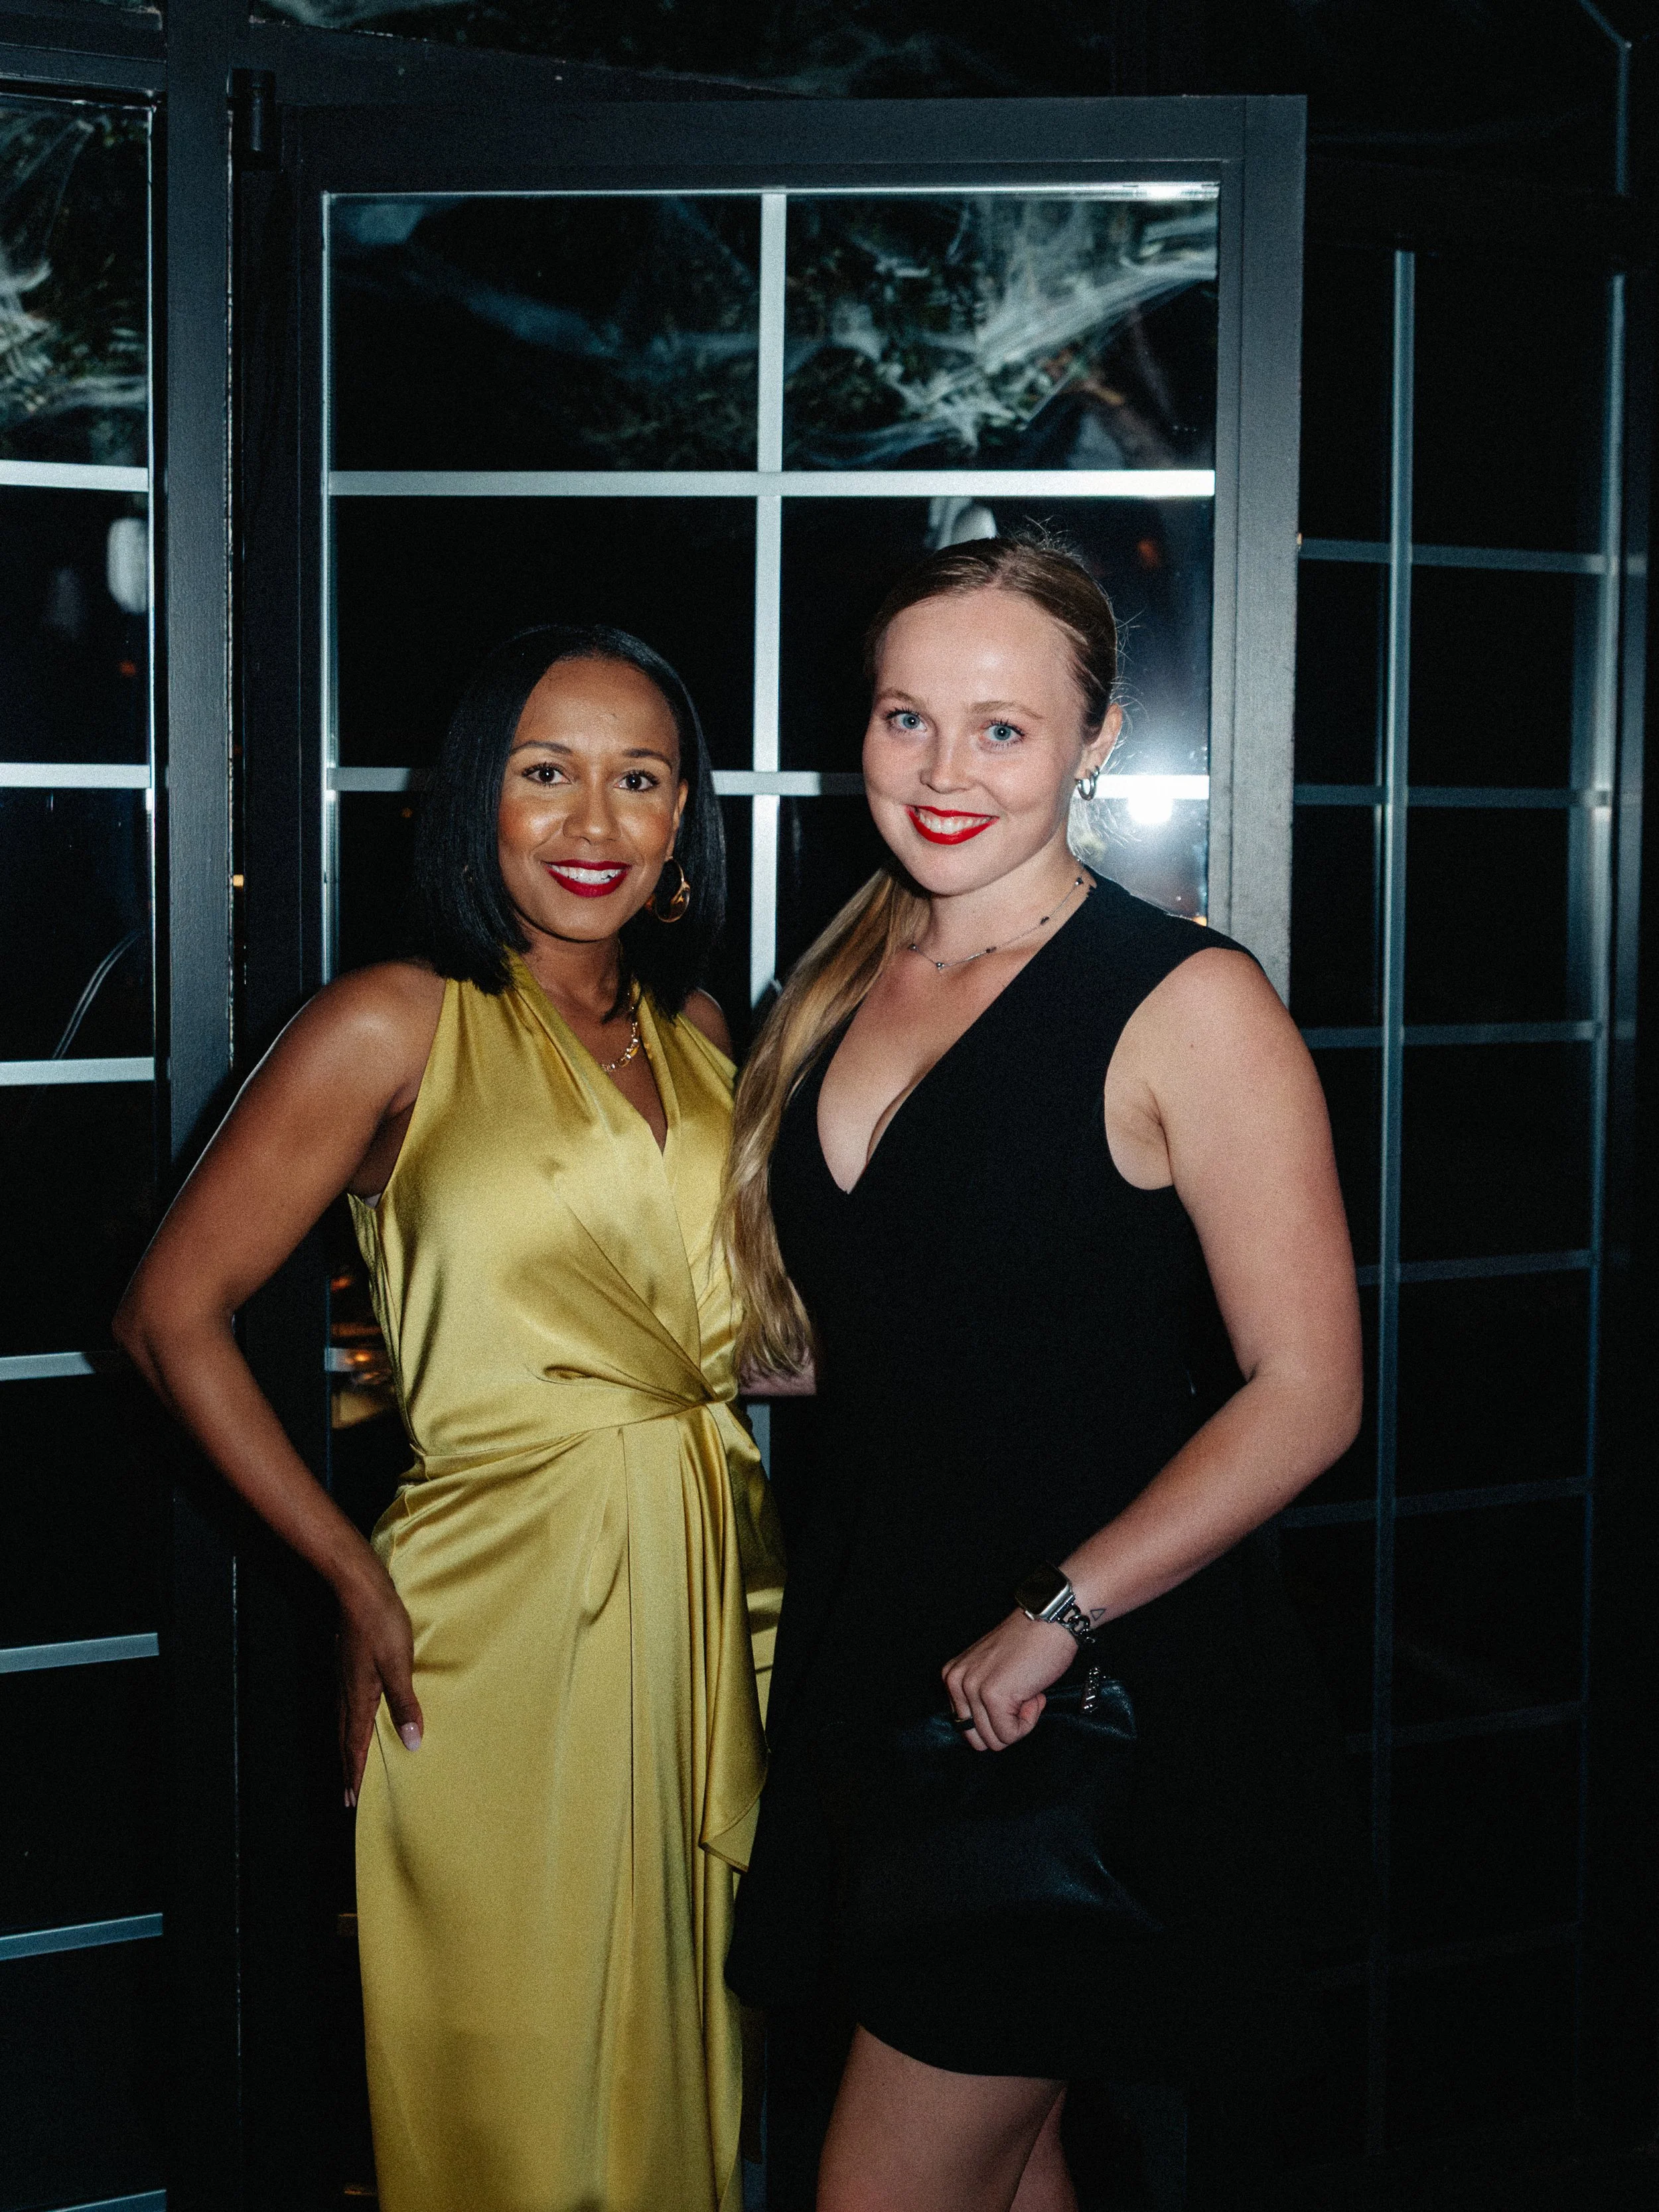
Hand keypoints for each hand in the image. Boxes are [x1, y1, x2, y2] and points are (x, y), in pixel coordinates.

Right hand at [336, 1563, 422, 1806]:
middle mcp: (346, 1693)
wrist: (359, 1591)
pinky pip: (344, 1707)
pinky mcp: (346, 1666)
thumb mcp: (399, 1665)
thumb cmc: (382, 1625)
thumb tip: (411, 1741)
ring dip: (346, 1749)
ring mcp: (343, 1679)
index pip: (356, 1746)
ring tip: (349, 1766)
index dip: (355, 1774)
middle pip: (344, 1740)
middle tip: (346, 1797)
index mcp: (359, 1698)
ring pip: (342, 1724)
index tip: (351, 1802)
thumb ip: (405, 1704)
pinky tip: (354, 1720)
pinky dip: (347, 1726)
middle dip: (347, 1769)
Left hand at [942, 1609, 1079, 1751]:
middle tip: (1020, 1698)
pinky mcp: (994, 1696)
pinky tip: (1034, 1693)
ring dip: (1019, 1722)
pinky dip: (1029, 1721)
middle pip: (978, 1739)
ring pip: (996, 1740)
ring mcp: (973, 1689)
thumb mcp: (990, 1669)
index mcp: (952, 1676)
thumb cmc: (1028, 1644)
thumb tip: (982, 1732)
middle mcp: (956, 1682)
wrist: (1050, 1621)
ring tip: (1027, 1691)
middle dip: (1004, 1728)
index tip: (1010, 1695)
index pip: (967, 1728)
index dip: (995, 1720)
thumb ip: (978, 1696)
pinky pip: (1010, 1734)